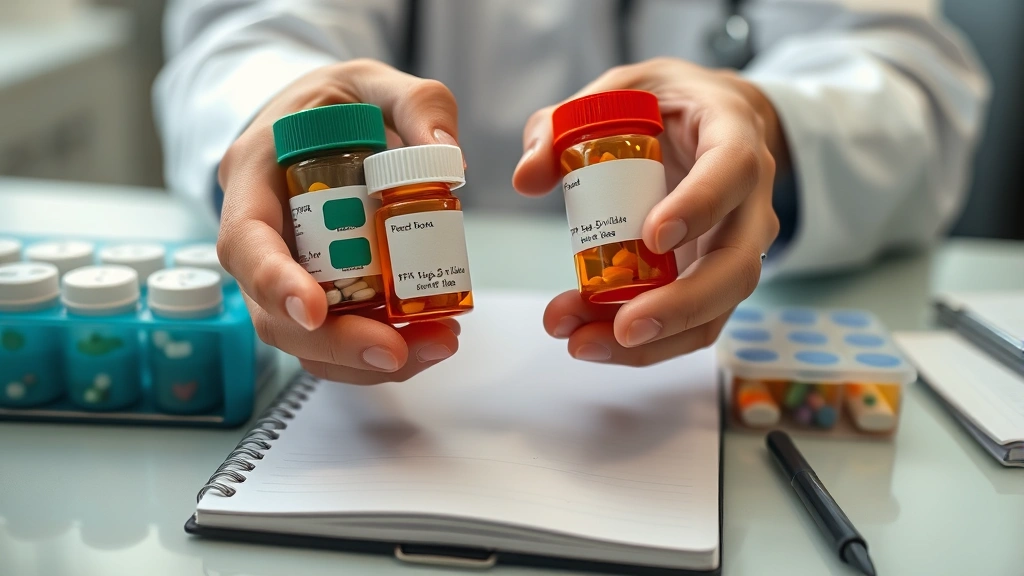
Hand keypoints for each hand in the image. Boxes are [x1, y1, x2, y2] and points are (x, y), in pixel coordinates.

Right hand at [217, 60, 463, 382]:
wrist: (323, 119)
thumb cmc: (337, 101)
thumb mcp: (374, 81)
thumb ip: (415, 104)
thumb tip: (447, 158)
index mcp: (253, 177)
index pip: (246, 242)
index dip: (274, 282)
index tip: (313, 312)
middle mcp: (259, 235)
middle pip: (272, 313)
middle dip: (335, 343)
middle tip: (398, 351)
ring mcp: (284, 270)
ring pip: (305, 339)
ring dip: (365, 359)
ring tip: (435, 346)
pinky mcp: (317, 290)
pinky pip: (335, 334)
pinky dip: (378, 350)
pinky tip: (429, 340)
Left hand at [513, 58, 784, 365]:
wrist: (712, 121)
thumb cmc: (667, 104)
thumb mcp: (617, 92)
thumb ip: (565, 123)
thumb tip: (528, 177)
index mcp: (733, 137)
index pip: (731, 173)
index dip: (698, 207)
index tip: (653, 237)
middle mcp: (750, 201)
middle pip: (736, 267)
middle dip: (680, 306)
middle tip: (623, 326)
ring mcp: (737, 247)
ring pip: (716, 309)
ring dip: (654, 340)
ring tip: (583, 343)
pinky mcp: (713, 279)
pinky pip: (691, 323)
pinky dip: (644, 342)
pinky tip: (590, 338)